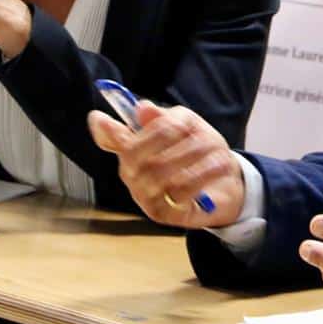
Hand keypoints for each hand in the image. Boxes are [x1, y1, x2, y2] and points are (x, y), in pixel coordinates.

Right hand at [89, 100, 245, 226]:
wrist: (224, 185)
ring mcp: (144, 196)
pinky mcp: (163, 214)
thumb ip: (165, 117)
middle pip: (134, 153)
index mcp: (132, 148)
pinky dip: (203, 174)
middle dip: (163, 134)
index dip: (102, 130)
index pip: (109, 140)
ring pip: (160, 171)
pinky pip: (180, 192)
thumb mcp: (187, 126)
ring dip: (191, 154)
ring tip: (214, 146)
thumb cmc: (198, 151)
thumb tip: (143, 108)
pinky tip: (218, 164)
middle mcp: (131, 174)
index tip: (97, 116)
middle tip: (188, 127)